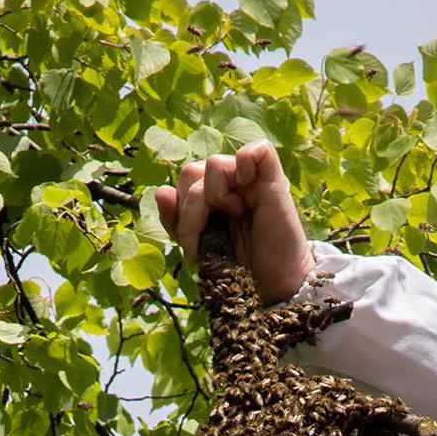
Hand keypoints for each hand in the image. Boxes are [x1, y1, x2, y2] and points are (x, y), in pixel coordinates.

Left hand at [155, 140, 315, 304]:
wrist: (274, 285)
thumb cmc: (242, 267)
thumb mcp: (199, 247)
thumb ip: (178, 222)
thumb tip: (162, 191)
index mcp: (211, 196)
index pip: (182, 183)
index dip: (179, 211)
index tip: (192, 245)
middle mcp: (229, 184)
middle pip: (191, 171)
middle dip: (190, 211)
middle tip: (204, 240)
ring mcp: (250, 180)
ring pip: (214, 164)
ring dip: (213, 195)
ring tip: (232, 217)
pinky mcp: (273, 179)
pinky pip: (255, 150)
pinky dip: (245, 166)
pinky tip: (245, 197)